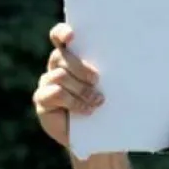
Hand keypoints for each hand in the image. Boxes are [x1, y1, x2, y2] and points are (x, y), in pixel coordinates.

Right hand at [32, 23, 102, 147]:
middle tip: (97, 79)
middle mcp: (56, 67)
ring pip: (60, 76)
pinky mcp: (42, 100)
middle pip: (61, 56)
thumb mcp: (113, 86)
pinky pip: (55, 93)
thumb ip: (111, 71)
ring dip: (81, 89)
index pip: (60, 37)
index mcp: (72, 56)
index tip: (72, 36)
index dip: (63, 33)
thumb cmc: (109, 106)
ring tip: (97, 101)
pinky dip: (74, 102)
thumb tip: (126, 57)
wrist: (100, 135)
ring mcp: (46, 83)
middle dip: (80, 67)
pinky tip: (87, 110)